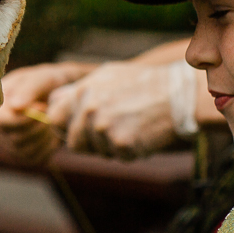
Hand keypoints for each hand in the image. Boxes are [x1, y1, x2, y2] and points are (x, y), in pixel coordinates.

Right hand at [0, 62, 94, 165]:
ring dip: (45, 138)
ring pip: (26, 151)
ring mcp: (12, 142)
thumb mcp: (40, 78)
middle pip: (15, 140)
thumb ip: (28, 90)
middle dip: (39, 128)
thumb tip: (15, 107)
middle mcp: (1, 127)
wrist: (60, 92)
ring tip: (51, 121)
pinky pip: (35, 158)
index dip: (22, 120)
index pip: (2, 122)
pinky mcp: (25, 153)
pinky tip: (52, 133)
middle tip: (49, 112)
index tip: (41, 106)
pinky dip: (48, 147)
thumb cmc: (47, 82)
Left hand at [47, 60, 193, 159]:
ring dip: (109, 147)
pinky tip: (142, 134)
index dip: (63, 126)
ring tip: (130, 127)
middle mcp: (88, 110)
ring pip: (96, 152)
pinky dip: (130, 151)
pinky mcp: (122, 144)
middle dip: (87, 142)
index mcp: (82, 91)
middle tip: (108, 133)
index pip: (53, 118)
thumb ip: (79, 91)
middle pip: (72, 142)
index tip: (75, 128)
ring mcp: (104, 128)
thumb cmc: (143, 83)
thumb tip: (55, 101)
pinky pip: (118, 157)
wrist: (179, 95)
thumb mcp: (106, 75)